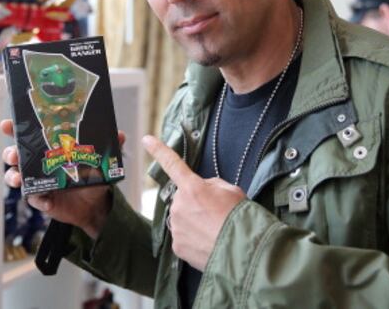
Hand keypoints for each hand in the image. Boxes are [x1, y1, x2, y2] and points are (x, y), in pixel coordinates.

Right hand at [0, 119, 125, 238]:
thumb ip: (111, 146)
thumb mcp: (102, 159)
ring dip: (13, 176)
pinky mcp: (41, 198)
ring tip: (19, 179)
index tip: (7, 124)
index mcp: (49, 147)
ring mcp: (37, 181)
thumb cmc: (93, 175)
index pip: (28, 134)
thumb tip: (120, 134)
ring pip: (15, 176)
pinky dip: (37, 199)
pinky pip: (33, 198)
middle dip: (10, 152)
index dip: (14, 128)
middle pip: (15, 154)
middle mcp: (39, 162)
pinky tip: (46, 201)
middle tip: (14, 155)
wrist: (96, 204)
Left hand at [143, 135, 245, 270]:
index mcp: (193, 187)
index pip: (172, 163)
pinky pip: (183, 237)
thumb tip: (203, 189)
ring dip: (194, 222)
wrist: (242, 249)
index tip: (147, 140)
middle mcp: (179, 205)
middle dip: (195, 203)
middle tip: (214, 214)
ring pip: (182, 219)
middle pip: (183, 199)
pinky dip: (194, 239)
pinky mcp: (177, 246)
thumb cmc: (239, 217)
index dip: (158, 150)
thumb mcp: (231, 190)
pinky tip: (207, 242)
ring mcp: (176, 226)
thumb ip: (212, 185)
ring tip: (213, 230)